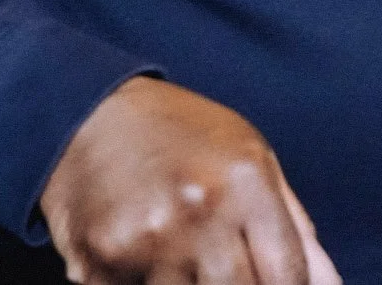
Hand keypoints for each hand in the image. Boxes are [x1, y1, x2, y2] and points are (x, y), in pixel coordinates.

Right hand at [40, 76, 341, 284]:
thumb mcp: (252, 159)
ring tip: (183, 253)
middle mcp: (199, 211)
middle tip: (223, 269)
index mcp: (245, 183)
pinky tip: (144, 259)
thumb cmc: (184, 136)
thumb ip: (294, 227)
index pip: (287, 276)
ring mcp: (146, 241)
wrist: (86, 113)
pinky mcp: (98, 263)